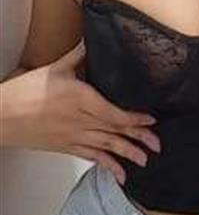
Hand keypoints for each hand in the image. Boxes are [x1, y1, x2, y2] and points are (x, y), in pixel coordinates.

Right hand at [0, 42, 160, 184]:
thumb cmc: (24, 92)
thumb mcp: (55, 69)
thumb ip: (78, 55)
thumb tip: (92, 39)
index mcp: (80, 99)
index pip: (113, 112)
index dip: (134, 118)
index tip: (151, 119)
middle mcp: (79, 120)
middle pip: (114, 130)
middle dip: (138, 138)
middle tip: (157, 144)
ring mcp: (73, 136)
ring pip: (105, 146)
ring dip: (127, 154)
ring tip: (144, 159)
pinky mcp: (65, 147)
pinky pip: (90, 156)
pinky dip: (106, 165)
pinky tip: (119, 174)